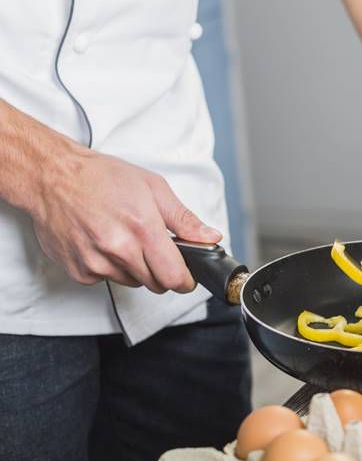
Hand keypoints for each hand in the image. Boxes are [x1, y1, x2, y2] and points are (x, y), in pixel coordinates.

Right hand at [31, 148, 220, 293]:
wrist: (52, 177)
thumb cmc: (102, 177)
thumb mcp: (154, 188)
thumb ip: (185, 219)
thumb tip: (210, 237)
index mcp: (143, 228)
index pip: (173, 277)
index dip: (185, 280)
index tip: (187, 277)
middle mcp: (118, 250)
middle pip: (155, 284)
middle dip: (162, 271)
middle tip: (154, 248)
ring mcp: (95, 263)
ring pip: (132, 282)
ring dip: (136, 268)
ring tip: (124, 238)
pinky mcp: (78, 271)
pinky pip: (106, 280)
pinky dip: (110, 267)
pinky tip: (103, 242)